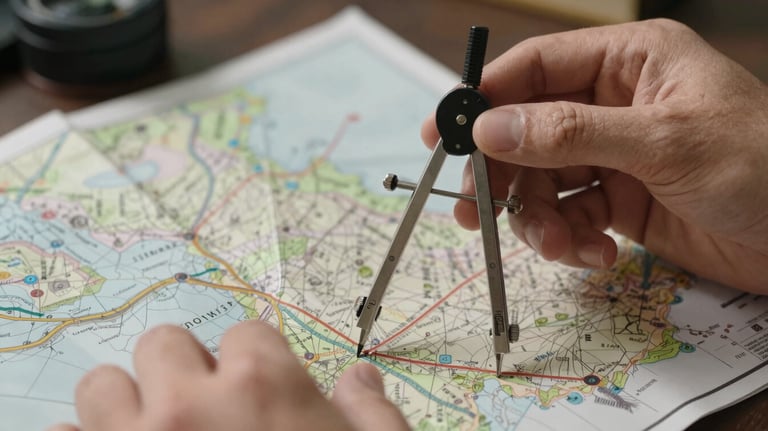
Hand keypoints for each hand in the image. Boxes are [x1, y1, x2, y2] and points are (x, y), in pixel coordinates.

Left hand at [46, 321, 408, 430]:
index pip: (245, 334)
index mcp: (264, 385)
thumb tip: (359, 379)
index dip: (255, 365)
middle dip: (184, 372)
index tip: (259, 396)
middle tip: (203, 415)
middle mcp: (190, 401)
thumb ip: (371, 416)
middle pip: (164, 344)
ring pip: (103, 386)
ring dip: (126, 406)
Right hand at [422, 19, 767, 292]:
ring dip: (540, 221)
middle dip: (504, 176)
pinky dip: (572, 240)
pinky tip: (598, 254)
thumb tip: (491, 128)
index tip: (443, 132)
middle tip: (475, 211)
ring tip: (564, 246)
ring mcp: (615, 155)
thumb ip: (569, 133)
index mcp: (628, 62)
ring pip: (542, 182)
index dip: (484, 98)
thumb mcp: (662, 142)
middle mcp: (614, 104)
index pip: (535, 67)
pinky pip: (570, 216)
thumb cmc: (762, 166)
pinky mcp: (621, 201)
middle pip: (527, 132)